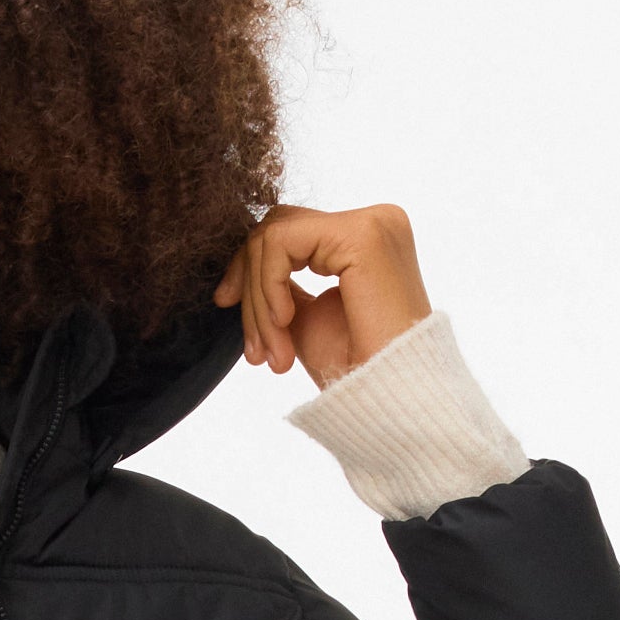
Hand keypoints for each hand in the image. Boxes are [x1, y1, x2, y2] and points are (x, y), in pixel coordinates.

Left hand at [216, 199, 429, 384]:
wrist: (392, 400)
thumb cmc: (355, 369)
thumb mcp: (305, 317)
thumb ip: (280, 283)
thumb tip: (241, 264)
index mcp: (366, 237)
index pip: (290, 231)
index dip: (249, 267)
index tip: (226, 304)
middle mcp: (375, 220)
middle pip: (279, 226)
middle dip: (249, 284)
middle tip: (254, 349)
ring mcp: (371, 223)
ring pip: (275, 236)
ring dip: (258, 300)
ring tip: (272, 353)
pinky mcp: (361, 235)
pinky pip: (282, 243)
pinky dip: (268, 286)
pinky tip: (283, 322)